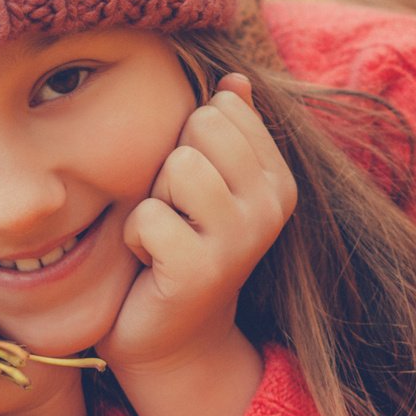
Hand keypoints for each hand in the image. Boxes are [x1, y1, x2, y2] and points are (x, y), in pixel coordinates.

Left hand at [97, 74, 296, 381]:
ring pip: (178, 166)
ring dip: (154, 201)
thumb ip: (227, 131)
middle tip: (176, 215)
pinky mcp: (202, 270)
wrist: (172, 338)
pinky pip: (148, 216)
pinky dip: (137, 239)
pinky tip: (152, 265)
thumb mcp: (207, 184)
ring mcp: (242, 240)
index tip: (193, 194)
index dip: (189, 143)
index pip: (222, 107)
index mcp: (278, 179)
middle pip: (201, 127)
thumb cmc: (181, 249)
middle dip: (170, 166)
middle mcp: (271, 207)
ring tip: (165, 236)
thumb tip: (235, 77)